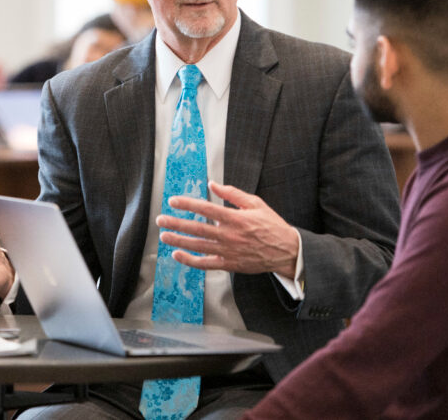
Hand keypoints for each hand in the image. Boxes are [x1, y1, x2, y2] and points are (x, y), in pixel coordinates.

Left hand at [157, 181, 299, 278]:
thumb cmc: (271, 225)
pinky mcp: (229, 264)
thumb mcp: (255, 203)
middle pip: (197, 229)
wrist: (287, 251)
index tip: (173, 201)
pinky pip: (206, 264)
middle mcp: (230, 235)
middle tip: (160, 220)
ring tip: (164, 236)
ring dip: (179, 241)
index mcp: (236, 218)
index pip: (206, 209)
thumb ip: (232, 193)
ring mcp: (228, 251)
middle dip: (176, 224)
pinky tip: (178, 254)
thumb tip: (212, 184)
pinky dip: (190, 260)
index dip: (188, 204)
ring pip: (198, 247)